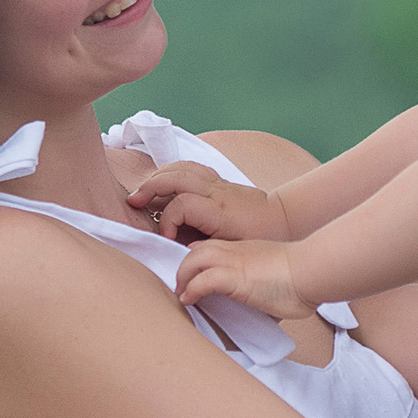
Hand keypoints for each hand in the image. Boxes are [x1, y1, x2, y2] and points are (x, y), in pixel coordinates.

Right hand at [129, 162, 288, 244]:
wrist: (283, 219)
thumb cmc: (260, 237)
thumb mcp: (235, 249)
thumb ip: (207, 249)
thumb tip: (183, 249)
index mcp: (220, 211)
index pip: (182, 205)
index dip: (168, 221)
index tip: (167, 239)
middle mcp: (217, 192)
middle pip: (177, 177)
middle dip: (151, 187)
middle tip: (134, 202)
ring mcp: (218, 183)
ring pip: (182, 167)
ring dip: (158, 176)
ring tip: (143, 191)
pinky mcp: (219, 180)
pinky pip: (191, 167)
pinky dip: (173, 171)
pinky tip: (163, 181)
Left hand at [175, 239, 318, 319]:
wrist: (312, 270)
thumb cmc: (303, 278)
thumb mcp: (278, 276)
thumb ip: (266, 286)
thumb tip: (269, 306)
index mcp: (246, 250)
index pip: (212, 247)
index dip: (198, 259)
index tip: (194, 274)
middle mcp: (236, 252)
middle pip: (197, 251)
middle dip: (184, 267)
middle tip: (182, 286)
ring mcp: (233, 262)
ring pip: (193, 260)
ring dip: (183, 276)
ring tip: (182, 293)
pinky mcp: (234, 277)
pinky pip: (202, 280)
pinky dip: (192, 289)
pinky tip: (188, 300)